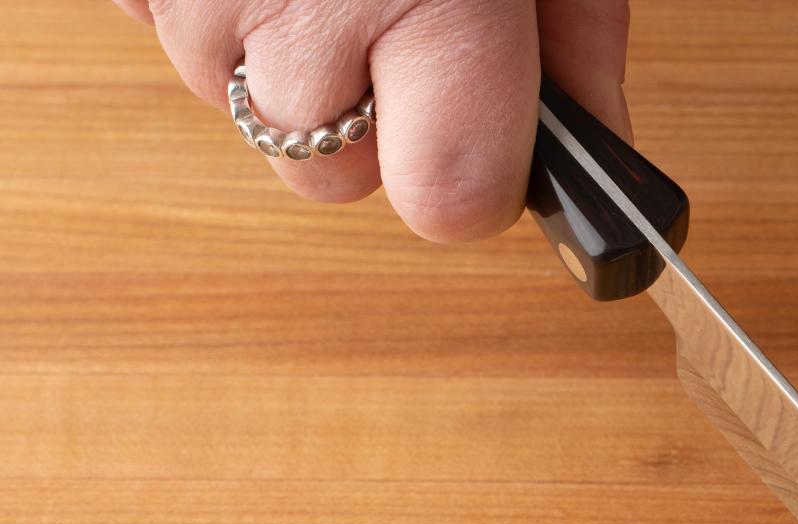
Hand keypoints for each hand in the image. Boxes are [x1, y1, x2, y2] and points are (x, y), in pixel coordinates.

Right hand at [115, 0, 632, 239]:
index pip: (451, 204)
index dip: (476, 178)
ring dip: (292, 62)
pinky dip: (222, 8)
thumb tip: (597, 139)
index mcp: (432, 2)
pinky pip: (174, 39)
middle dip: (372, 124)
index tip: (490, 141)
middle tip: (398, 22)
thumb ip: (578, 32)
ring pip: (253, 114)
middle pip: (333, 180)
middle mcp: (297, 15)